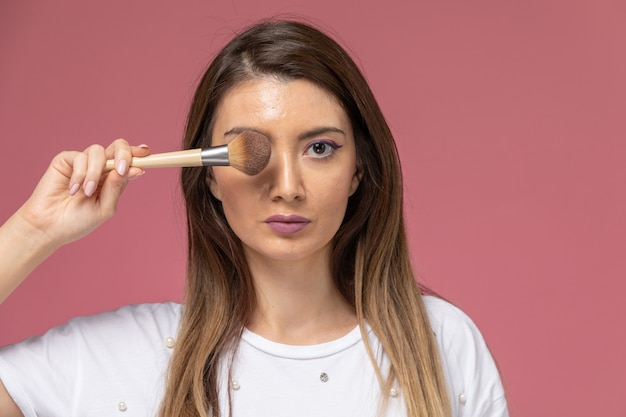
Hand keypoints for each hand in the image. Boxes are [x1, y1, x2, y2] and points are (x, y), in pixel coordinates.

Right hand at [16, 139, 149, 248]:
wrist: (50, 227)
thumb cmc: (78, 221)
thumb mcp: (105, 208)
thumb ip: (117, 188)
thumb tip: (134, 169)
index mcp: (113, 178)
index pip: (129, 160)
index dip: (138, 154)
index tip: (146, 153)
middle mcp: (101, 168)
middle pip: (117, 146)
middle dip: (123, 154)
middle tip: (121, 169)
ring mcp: (83, 163)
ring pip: (98, 151)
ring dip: (95, 173)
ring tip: (87, 192)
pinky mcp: (66, 160)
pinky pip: (80, 157)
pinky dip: (80, 174)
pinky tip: (74, 190)